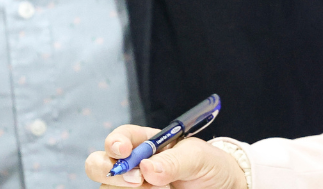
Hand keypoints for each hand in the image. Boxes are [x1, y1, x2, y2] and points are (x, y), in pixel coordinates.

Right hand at [85, 125, 245, 188]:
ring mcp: (133, 186)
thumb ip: (175, 160)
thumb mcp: (199, 157)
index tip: (124, 152)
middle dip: (107, 169)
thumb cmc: (210, 166)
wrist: (222, 187)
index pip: (120, 138)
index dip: (115, 142)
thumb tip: (146, 168)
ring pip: (106, 186)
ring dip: (120, 188)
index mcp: (146, 143)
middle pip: (99, 163)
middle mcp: (134, 165)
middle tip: (136, 181)